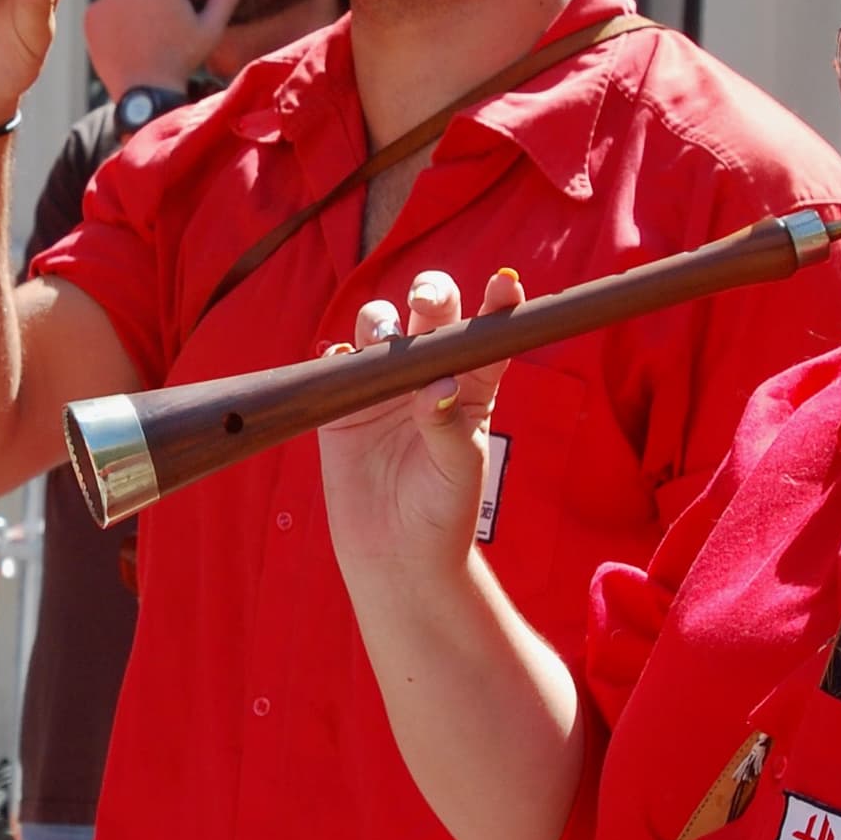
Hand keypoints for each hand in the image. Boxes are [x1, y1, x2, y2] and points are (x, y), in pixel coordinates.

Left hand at [86, 0, 244, 100]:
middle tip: (155, 17)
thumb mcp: (210, 30)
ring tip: (139, 29)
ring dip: (127, 0)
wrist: (146, 90)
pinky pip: (102, 5)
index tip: (172, 4)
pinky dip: (110, 16)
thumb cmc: (182, 59)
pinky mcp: (91, 14)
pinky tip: (123, 36)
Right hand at [317, 268, 517, 591]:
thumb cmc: (443, 511)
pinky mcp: (342, 405)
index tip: (504, 285)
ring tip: (384, 343)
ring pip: (380, 326)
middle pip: (430, 313)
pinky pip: (336, 363)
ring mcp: (383, 385)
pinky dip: (338, 354)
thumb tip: (437, 384)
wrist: (396, 554)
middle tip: (427, 304)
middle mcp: (429, 373)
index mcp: (474, 384)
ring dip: (381, 321)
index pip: (488, 333)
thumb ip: (449, 424)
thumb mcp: (460, 470)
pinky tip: (344, 363)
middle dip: (431, 295)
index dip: (497, 302)